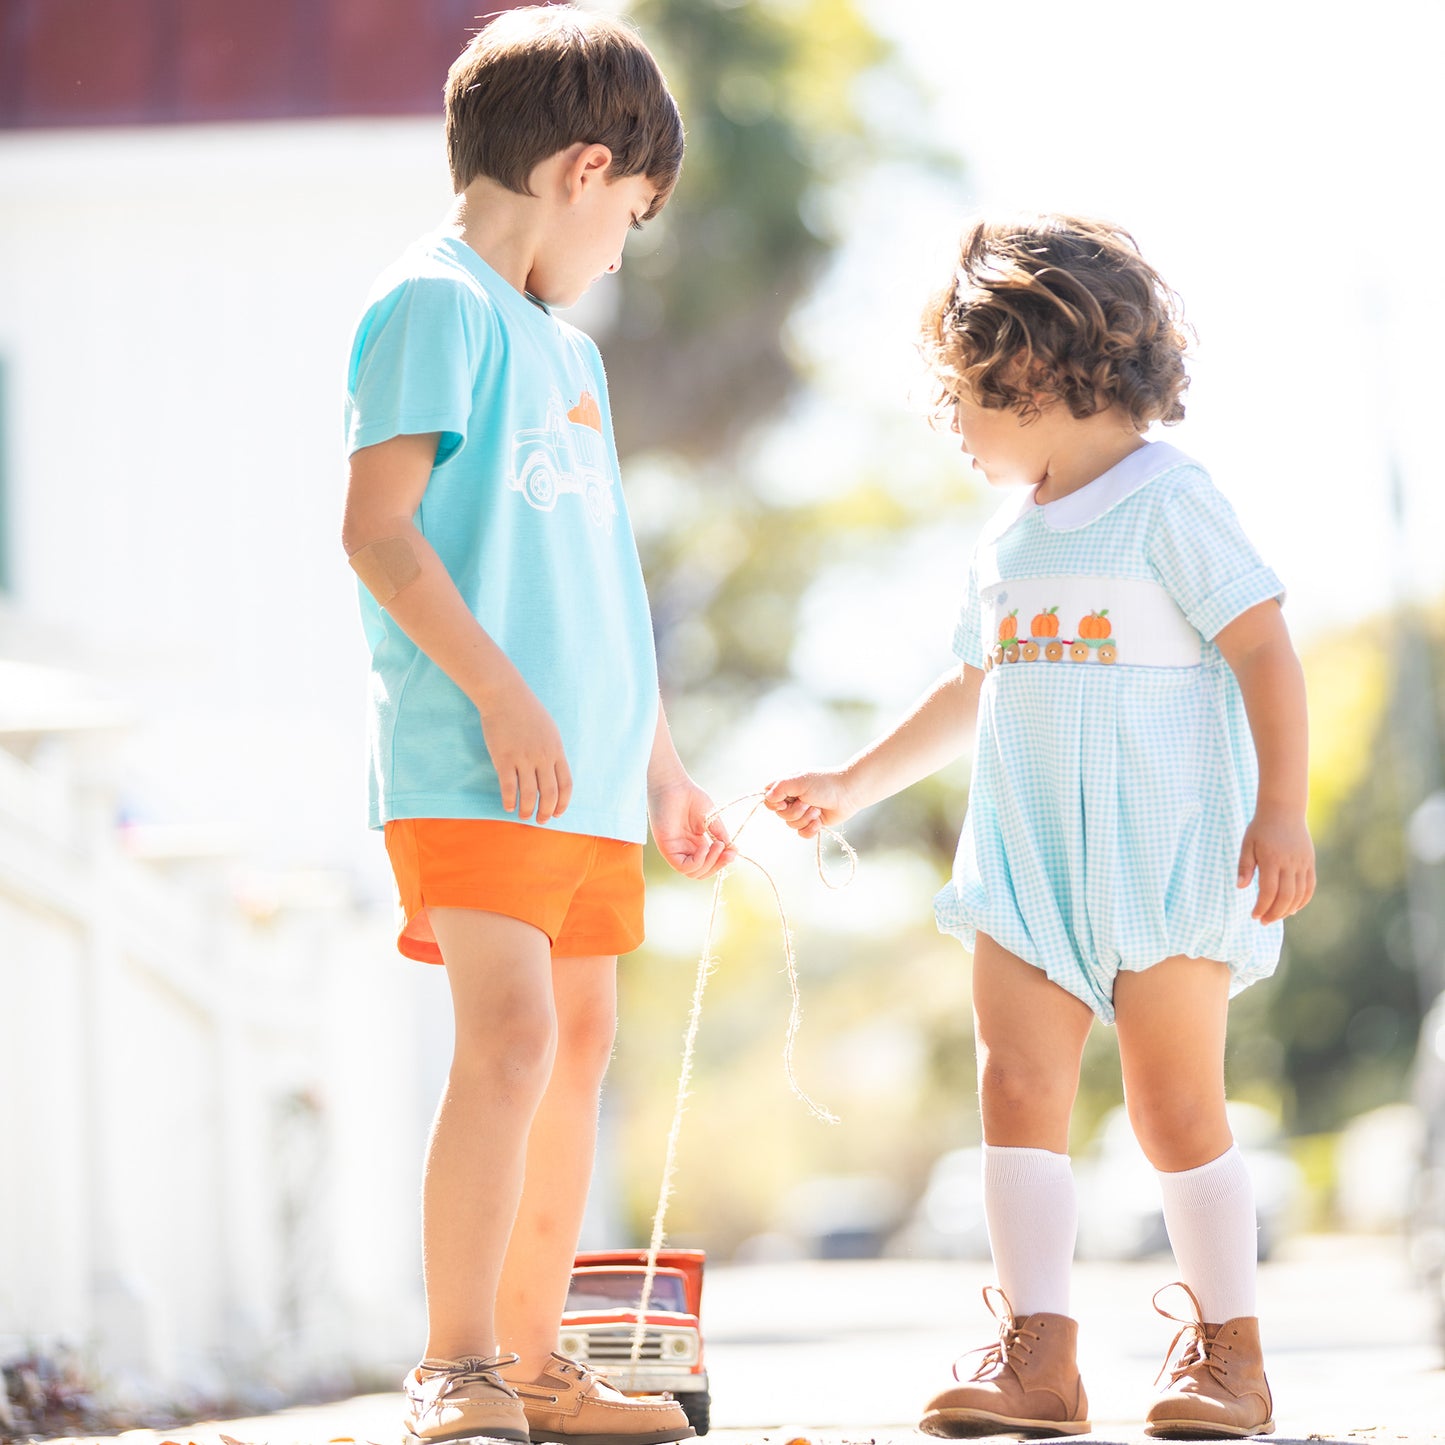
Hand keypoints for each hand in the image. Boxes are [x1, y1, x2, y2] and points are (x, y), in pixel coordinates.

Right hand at [476, 677, 571, 823]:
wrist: (505, 695)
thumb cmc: (527, 711)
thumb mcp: (549, 731)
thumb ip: (552, 751)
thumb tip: (554, 772)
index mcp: (556, 750)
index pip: (566, 784)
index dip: (563, 802)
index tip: (558, 813)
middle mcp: (543, 757)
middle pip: (550, 793)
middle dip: (547, 811)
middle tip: (541, 821)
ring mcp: (523, 758)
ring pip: (529, 794)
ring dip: (528, 810)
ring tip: (524, 817)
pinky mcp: (504, 758)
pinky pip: (508, 786)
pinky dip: (509, 800)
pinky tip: (508, 806)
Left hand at [649, 778, 735, 879]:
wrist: (674, 784)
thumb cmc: (690, 796)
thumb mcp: (711, 820)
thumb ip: (720, 836)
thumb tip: (734, 852)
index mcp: (695, 843)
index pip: (709, 863)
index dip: (722, 861)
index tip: (735, 851)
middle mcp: (685, 849)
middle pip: (702, 872)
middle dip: (718, 865)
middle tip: (729, 853)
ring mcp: (675, 850)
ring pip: (693, 873)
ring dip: (709, 863)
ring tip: (717, 845)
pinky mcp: (666, 849)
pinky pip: (682, 866)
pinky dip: (697, 861)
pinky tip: (705, 846)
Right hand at [764, 769, 858, 840]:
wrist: (848, 793)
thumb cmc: (824, 783)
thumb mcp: (799, 781)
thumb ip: (780, 787)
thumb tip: (767, 797)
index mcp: (786, 787)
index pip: (769, 799)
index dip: (774, 804)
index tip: (784, 802)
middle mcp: (792, 800)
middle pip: (780, 815)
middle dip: (795, 811)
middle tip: (807, 802)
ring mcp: (802, 812)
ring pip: (791, 825)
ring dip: (805, 818)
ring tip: (817, 808)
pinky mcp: (812, 823)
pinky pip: (802, 834)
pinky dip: (810, 829)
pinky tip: (819, 821)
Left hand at [1237, 806, 1314, 923]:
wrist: (1284, 810)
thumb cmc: (1261, 828)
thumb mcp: (1247, 844)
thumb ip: (1244, 866)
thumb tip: (1241, 887)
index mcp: (1272, 859)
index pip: (1269, 891)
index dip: (1262, 907)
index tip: (1254, 916)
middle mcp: (1290, 863)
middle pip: (1285, 897)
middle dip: (1274, 913)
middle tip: (1263, 921)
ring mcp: (1303, 863)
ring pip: (1300, 894)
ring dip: (1288, 909)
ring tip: (1276, 917)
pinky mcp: (1310, 863)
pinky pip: (1310, 887)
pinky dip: (1303, 900)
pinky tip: (1293, 908)